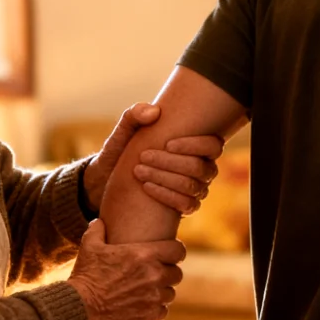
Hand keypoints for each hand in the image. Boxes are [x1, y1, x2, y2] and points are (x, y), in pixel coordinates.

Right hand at [68, 220, 184, 319]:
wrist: (82, 307)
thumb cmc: (86, 275)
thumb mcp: (90, 246)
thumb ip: (98, 230)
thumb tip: (99, 221)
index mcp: (145, 255)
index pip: (178, 250)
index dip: (175, 251)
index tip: (170, 254)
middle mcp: (154, 275)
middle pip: (177, 273)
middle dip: (168, 273)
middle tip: (155, 275)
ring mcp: (154, 297)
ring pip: (170, 293)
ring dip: (161, 292)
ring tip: (147, 292)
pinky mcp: (150, 315)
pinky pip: (163, 311)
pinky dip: (155, 310)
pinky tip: (142, 306)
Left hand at [87, 103, 224, 214]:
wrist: (106, 182)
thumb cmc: (120, 152)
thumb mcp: (123, 132)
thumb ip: (134, 116)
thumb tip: (154, 112)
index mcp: (193, 146)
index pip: (213, 146)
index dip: (195, 145)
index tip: (167, 144)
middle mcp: (200, 168)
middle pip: (201, 168)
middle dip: (171, 162)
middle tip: (143, 157)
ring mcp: (194, 189)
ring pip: (193, 187)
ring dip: (166, 178)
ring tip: (139, 171)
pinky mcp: (183, 206)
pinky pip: (187, 205)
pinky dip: (167, 196)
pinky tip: (146, 187)